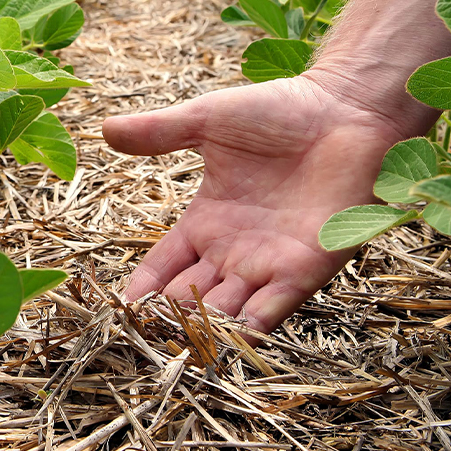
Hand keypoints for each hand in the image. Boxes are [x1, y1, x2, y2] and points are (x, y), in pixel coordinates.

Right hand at [103, 74, 435, 335]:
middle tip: (147, 333)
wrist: (347, 109)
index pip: (163, 267)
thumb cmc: (280, 110)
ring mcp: (269, 262)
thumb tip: (104, 129)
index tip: (121, 308)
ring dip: (207, 328)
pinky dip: (253, 325)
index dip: (142, 289)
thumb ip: (159, 132)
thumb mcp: (207, 120)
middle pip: (191, 298)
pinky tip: (232, 334)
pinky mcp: (307, 267)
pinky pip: (275, 308)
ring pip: (227, 311)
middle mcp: (234, 250)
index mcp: (206, 221)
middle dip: (170, 318)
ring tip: (181, 341)